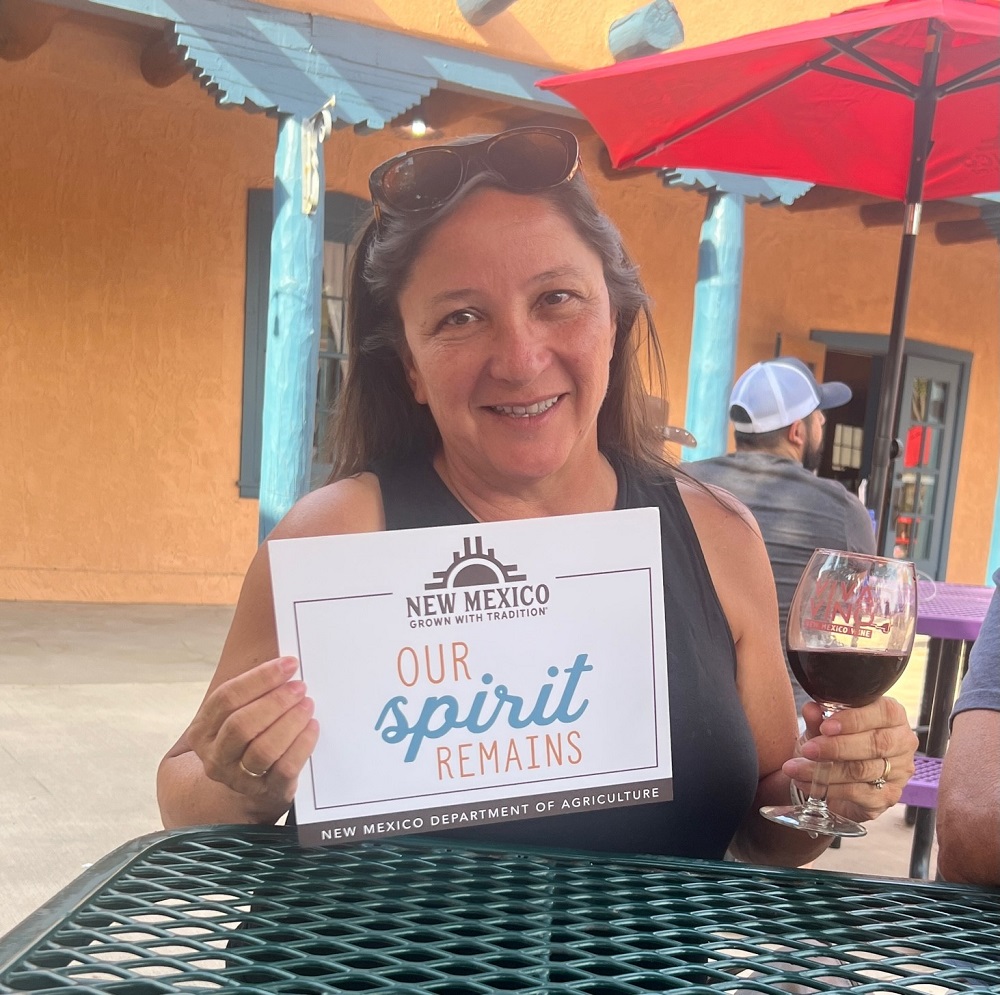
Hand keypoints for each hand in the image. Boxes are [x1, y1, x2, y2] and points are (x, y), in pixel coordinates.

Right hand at [184, 656, 319, 817]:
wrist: (243, 791)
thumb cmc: (245, 740)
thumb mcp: (234, 717)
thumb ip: (250, 693)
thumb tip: (284, 663)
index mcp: (202, 731)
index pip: (226, 698)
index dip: (259, 678)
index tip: (289, 664)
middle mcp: (215, 756)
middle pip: (241, 725)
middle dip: (275, 701)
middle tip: (300, 686)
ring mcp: (238, 779)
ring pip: (263, 750)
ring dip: (289, 722)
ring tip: (307, 704)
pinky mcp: (267, 792)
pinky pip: (285, 769)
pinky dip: (301, 745)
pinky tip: (312, 727)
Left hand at [782, 697, 917, 823]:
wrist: (836, 777)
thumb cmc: (835, 743)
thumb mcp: (823, 727)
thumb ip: (819, 718)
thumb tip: (811, 709)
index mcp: (893, 716)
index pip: (884, 713)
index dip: (854, 720)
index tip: (825, 727)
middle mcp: (902, 743)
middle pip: (876, 744)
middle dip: (837, 747)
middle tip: (808, 749)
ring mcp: (899, 772)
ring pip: (864, 770)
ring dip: (826, 771)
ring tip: (798, 768)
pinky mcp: (888, 797)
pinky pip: (858, 793)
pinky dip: (829, 788)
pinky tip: (809, 784)